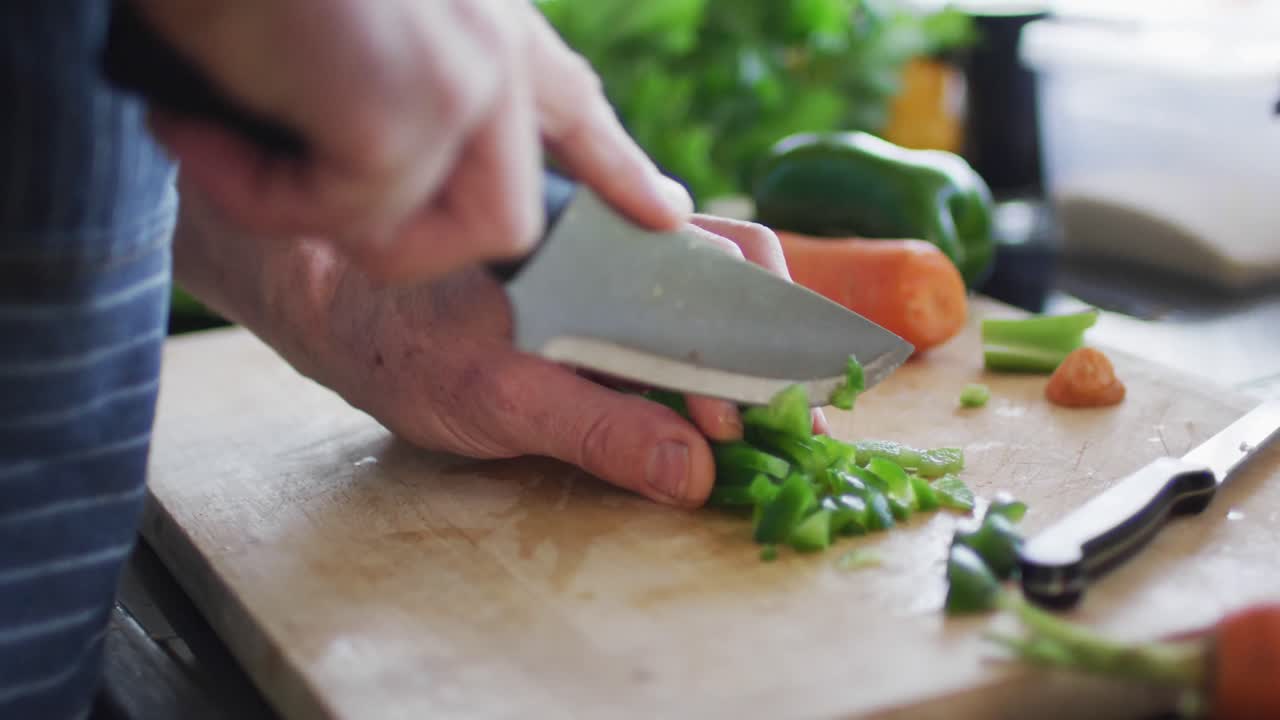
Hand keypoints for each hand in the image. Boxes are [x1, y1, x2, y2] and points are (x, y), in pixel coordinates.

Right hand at [134, 0, 688, 281]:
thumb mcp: (341, 33)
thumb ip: (387, 89)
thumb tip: (360, 160)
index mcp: (481, 20)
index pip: (570, 105)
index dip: (617, 167)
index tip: (665, 211)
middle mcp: (490, 49)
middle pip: (500, 220)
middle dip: (402, 243)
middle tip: (305, 199)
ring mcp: (463, 81)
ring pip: (408, 236)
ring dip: (302, 209)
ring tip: (227, 140)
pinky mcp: (416, 111)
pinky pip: (349, 220)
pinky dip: (262, 196)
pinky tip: (208, 132)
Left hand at [288, 217, 825, 506]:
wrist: (344, 315)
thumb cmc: (409, 347)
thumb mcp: (502, 400)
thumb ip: (598, 429)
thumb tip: (697, 472)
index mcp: (608, 244)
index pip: (729, 274)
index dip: (767, 347)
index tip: (781, 421)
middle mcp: (622, 244)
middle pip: (736, 284)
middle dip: (772, 357)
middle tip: (792, 431)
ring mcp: (613, 272)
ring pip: (710, 305)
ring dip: (740, 369)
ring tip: (759, 433)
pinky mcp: (599, 306)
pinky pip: (671, 328)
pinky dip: (700, 375)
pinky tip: (704, 421)